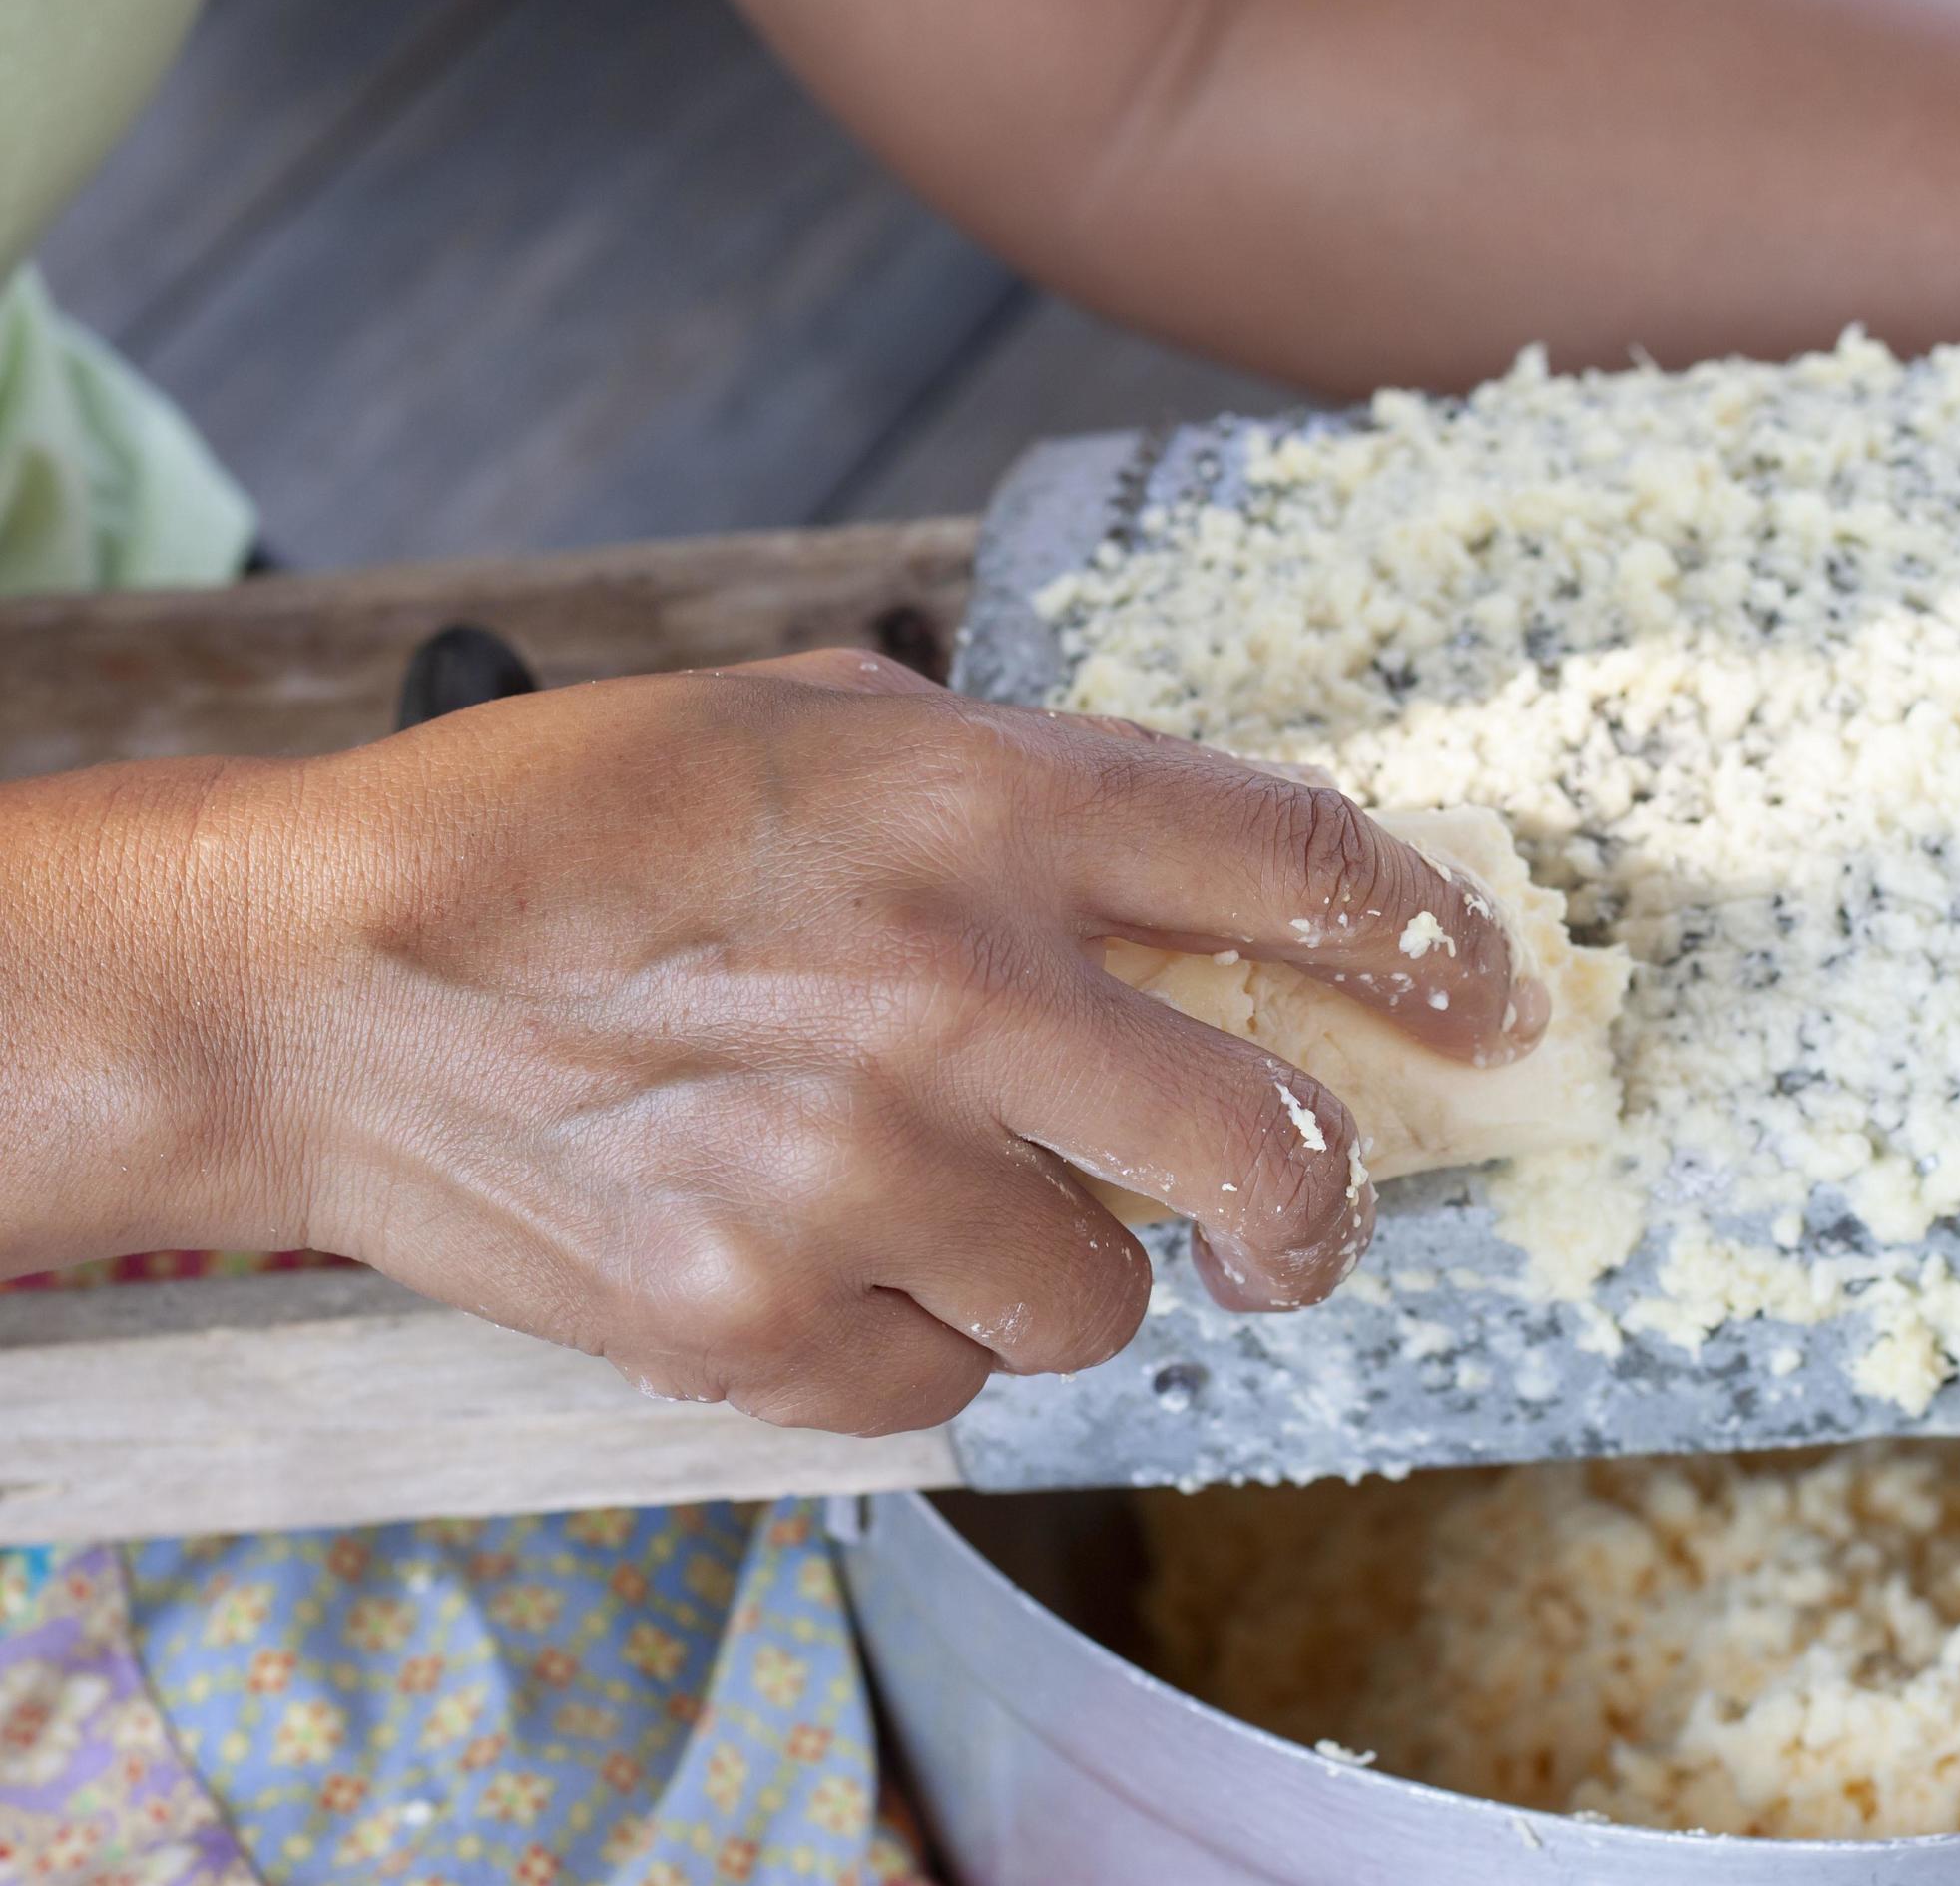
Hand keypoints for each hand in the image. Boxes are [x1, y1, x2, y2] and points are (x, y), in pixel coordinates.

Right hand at [16, 651, 1540, 1433]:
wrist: (316, 980)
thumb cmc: (562, 830)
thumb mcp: (808, 725)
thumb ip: (1013, 784)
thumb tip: (1196, 878)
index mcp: (979, 806)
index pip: (1296, 866)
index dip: (1435, 944)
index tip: (1495, 1003)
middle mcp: (952, 986)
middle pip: (1267, 1145)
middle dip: (1322, 1210)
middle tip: (1303, 1230)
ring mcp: (859, 1168)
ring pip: (1105, 1298)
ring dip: (1059, 1266)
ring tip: (922, 1196)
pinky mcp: (760, 1320)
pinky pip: (954, 1383)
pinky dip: (919, 1338)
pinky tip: (816, 1254)